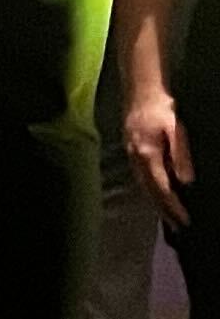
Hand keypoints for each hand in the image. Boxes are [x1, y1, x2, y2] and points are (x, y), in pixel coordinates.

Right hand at [123, 78, 191, 229]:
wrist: (141, 90)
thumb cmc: (160, 108)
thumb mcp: (176, 130)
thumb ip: (180, 156)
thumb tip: (186, 182)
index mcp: (147, 155)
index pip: (162, 188)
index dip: (173, 206)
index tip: (185, 220)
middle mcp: (136, 159)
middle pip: (150, 192)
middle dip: (164, 211)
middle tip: (178, 228)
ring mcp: (132, 156)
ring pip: (144, 186)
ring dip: (156, 203)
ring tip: (168, 218)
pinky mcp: (133, 152)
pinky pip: (142, 178)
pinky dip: (151, 191)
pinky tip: (157, 194)